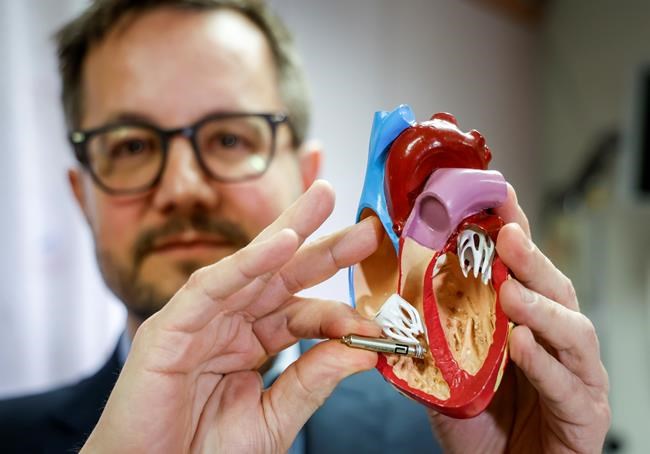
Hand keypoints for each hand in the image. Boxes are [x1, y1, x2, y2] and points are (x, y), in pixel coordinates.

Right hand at [81, 181, 382, 452]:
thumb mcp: (273, 417)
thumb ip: (313, 380)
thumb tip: (364, 349)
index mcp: (251, 343)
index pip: (300, 313)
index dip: (337, 313)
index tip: (374, 323)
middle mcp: (228, 324)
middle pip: (280, 274)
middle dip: (320, 244)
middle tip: (364, 225)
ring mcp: (198, 321)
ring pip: (248, 266)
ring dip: (288, 231)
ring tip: (324, 199)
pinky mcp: (168, 328)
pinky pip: (211, 286)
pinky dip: (245, 263)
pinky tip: (282, 241)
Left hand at [429, 185, 610, 452]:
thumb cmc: (479, 425)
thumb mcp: (444, 377)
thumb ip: (426, 343)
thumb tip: (388, 309)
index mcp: (522, 323)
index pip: (518, 269)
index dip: (510, 230)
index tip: (496, 196)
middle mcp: (553, 341)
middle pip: (551, 288)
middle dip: (529, 258)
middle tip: (506, 233)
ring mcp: (575, 375)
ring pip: (571, 330)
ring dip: (539, 306)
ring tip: (511, 291)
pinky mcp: (584, 413)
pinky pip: (569, 385)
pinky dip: (544, 363)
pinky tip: (522, 344)